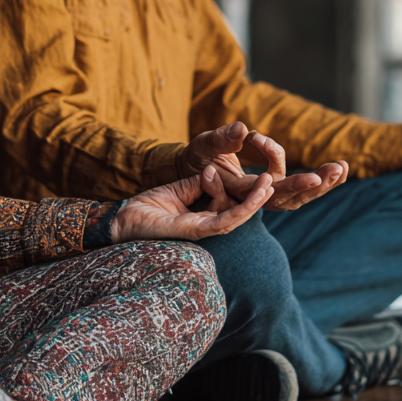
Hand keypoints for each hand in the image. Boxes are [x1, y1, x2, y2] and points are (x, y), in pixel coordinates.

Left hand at [109, 167, 273, 241]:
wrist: (122, 218)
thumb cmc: (148, 207)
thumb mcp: (178, 189)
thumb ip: (198, 183)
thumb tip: (214, 172)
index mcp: (207, 213)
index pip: (236, 201)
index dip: (252, 190)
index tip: (261, 170)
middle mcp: (210, 223)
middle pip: (243, 210)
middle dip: (264, 199)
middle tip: (278, 180)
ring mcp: (205, 228)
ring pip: (239, 215)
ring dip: (256, 199)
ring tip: (270, 182)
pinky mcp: (196, 230)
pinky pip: (225, 219)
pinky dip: (242, 206)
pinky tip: (256, 195)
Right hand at [182, 121, 347, 210]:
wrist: (197, 169)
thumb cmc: (198, 157)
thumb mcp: (203, 145)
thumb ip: (220, 139)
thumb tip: (242, 129)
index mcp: (238, 191)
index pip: (267, 192)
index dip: (290, 186)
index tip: (312, 179)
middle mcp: (256, 197)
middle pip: (288, 199)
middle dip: (312, 186)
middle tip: (332, 172)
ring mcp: (268, 194)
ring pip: (299, 196)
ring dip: (323, 184)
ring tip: (342, 167)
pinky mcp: (276, 188)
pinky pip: (301, 188)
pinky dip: (322, 180)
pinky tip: (343, 169)